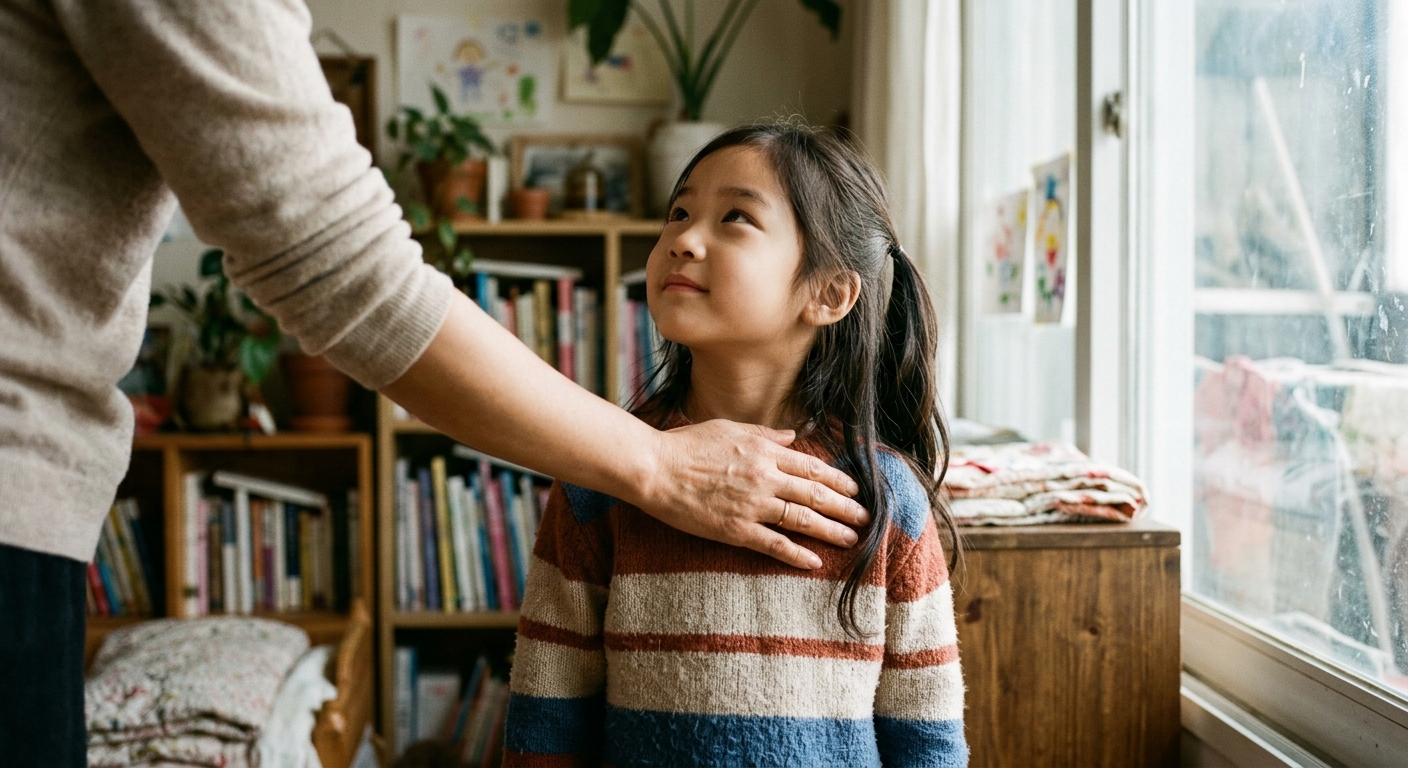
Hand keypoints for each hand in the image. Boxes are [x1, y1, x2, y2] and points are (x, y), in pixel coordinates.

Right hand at [634, 419, 869, 568]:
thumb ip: (765, 434)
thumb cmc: (687, 445)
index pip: (811, 466)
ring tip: (852, 539)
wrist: (655, 469)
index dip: (837, 480)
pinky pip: (773, 545)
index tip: (854, 490)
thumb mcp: (729, 429)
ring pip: (802, 519)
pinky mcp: (735, 530)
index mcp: (763, 451)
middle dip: (845, 508)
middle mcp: (764, 477)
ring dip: (831, 531)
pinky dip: (796, 554)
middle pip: (814, 494)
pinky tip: (814, 562)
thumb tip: (793, 437)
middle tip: (865, 519)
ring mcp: (751, 505)